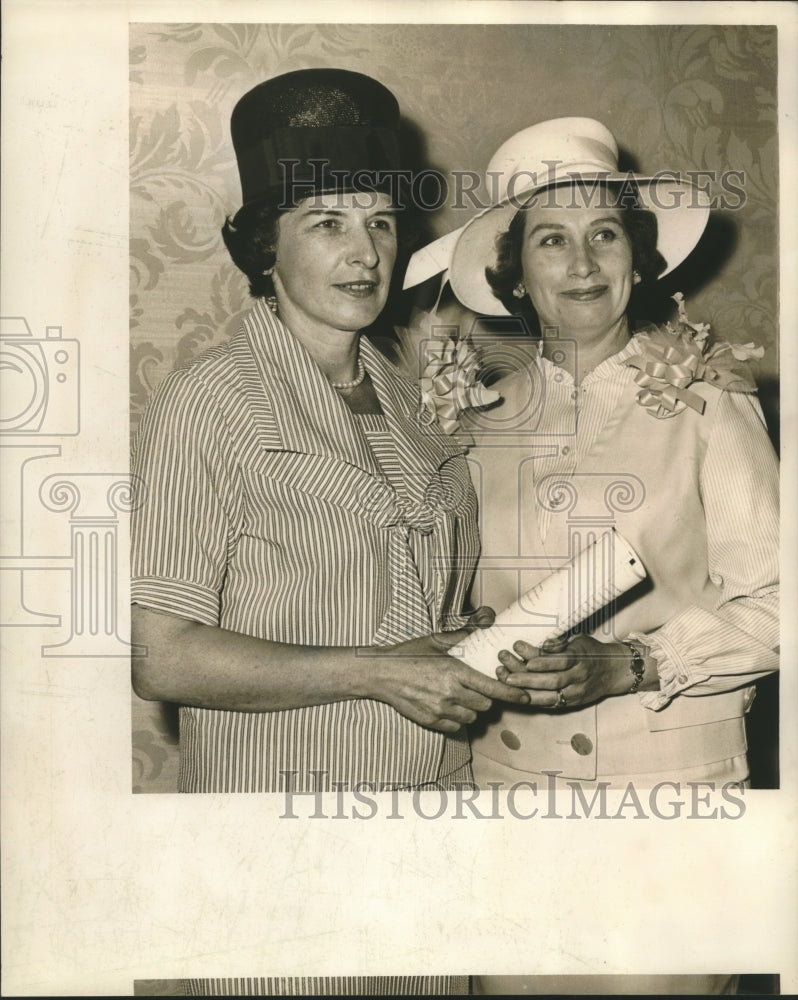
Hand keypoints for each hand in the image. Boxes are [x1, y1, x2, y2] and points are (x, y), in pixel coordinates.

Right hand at [365, 610, 528, 733]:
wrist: (381, 673)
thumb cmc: (409, 654)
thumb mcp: (436, 641)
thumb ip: (463, 634)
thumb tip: (486, 621)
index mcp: (454, 671)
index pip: (492, 688)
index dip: (512, 694)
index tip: (525, 696)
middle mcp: (450, 693)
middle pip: (485, 705)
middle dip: (485, 698)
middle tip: (475, 688)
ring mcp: (440, 709)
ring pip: (471, 717)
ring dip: (471, 709)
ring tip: (459, 696)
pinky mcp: (431, 721)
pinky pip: (456, 726)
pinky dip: (456, 719)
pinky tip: (447, 706)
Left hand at [495, 633, 631, 710]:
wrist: (613, 671)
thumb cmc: (590, 651)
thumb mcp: (578, 640)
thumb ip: (560, 643)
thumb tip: (543, 643)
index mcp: (580, 657)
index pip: (559, 660)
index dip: (539, 658)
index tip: (518, 648)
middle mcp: (579, 677)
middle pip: (551, 680)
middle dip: (526, 677)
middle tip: (504, 673)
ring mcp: (576, 692)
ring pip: (549, 695)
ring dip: (525, 690)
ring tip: (506, 682)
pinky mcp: (572, 703)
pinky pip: (550, 704)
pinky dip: (533, 700)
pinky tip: (516, 695)